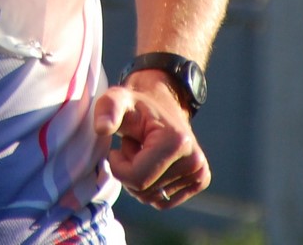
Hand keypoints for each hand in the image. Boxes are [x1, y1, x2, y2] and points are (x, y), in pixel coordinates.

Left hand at [93, 74, 209, 209]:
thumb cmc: (135, 105)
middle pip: (144, 191)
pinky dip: (151, 185)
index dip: (119, 167)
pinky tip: (153, 162)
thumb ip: (107, 110)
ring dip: (139, 178)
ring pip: (152, 198)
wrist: (162, 104)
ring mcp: (199, 173)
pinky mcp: (200, 181)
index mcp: (177, 142)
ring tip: (144, 151)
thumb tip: (101, 128)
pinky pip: (163, 201)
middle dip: (129, 172)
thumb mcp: (117, 100)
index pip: (137, 178)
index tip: (118, 148)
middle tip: (134, 146)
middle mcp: (194, 161)